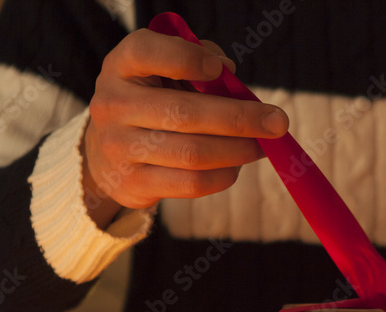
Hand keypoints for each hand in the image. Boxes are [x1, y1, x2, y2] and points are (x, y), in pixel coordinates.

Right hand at [82, 29, 288, 227]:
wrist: (108, 153)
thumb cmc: (153, 101)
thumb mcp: (164, 71)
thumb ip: (198, 60)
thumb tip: (229, 73)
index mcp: (121, 66)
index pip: (146, 52)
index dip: (186, 58)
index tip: (222, 70)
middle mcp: (113, 105)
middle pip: (184, 113)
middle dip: (240, 118)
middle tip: (277, 123)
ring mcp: (118, 147)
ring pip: (192, 153)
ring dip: (238, 151)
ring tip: (263, 146)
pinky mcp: (132, 184)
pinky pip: (191, 184)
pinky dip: (223, 175)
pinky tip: (236, 166)